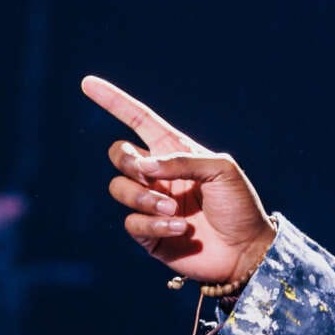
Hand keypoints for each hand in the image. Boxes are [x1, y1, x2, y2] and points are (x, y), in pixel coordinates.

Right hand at [84, 74, 275, 286]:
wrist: (247, 251)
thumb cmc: (240, 206)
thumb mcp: (222, 170)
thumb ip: (182, 160)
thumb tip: (143, 165)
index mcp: (175, 152)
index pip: (138, 120)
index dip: (113, 101)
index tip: (87, 83)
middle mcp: (159, 176)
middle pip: (119, 154)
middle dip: (126, 161)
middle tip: (148, 174)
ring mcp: (152, 204)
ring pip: (119, 189)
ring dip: (143, 198)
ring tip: (173, 209)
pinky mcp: (149, 234)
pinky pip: (132, 222)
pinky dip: (155, 223)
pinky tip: (181, 228)